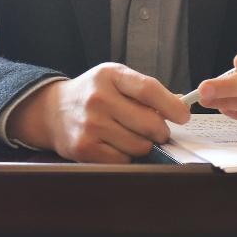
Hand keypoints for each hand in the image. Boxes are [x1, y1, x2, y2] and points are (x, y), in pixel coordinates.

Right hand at [8, 63, 190, 162]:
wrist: (54, 111)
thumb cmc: (93, 94)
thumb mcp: (115, 79)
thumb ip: (145, 90)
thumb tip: (179, 107)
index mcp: (110, 75)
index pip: (149, 89)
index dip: (172, 106)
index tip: (183, 116)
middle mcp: (98, 98)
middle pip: (149, 124)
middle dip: (160, 131)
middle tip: (157, 131)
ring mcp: (90, 124)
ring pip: (139, 146)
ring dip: (143, 145)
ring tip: (130, 135)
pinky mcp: (84, 148)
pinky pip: (123, 161)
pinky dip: (125, 157)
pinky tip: (115, 145)